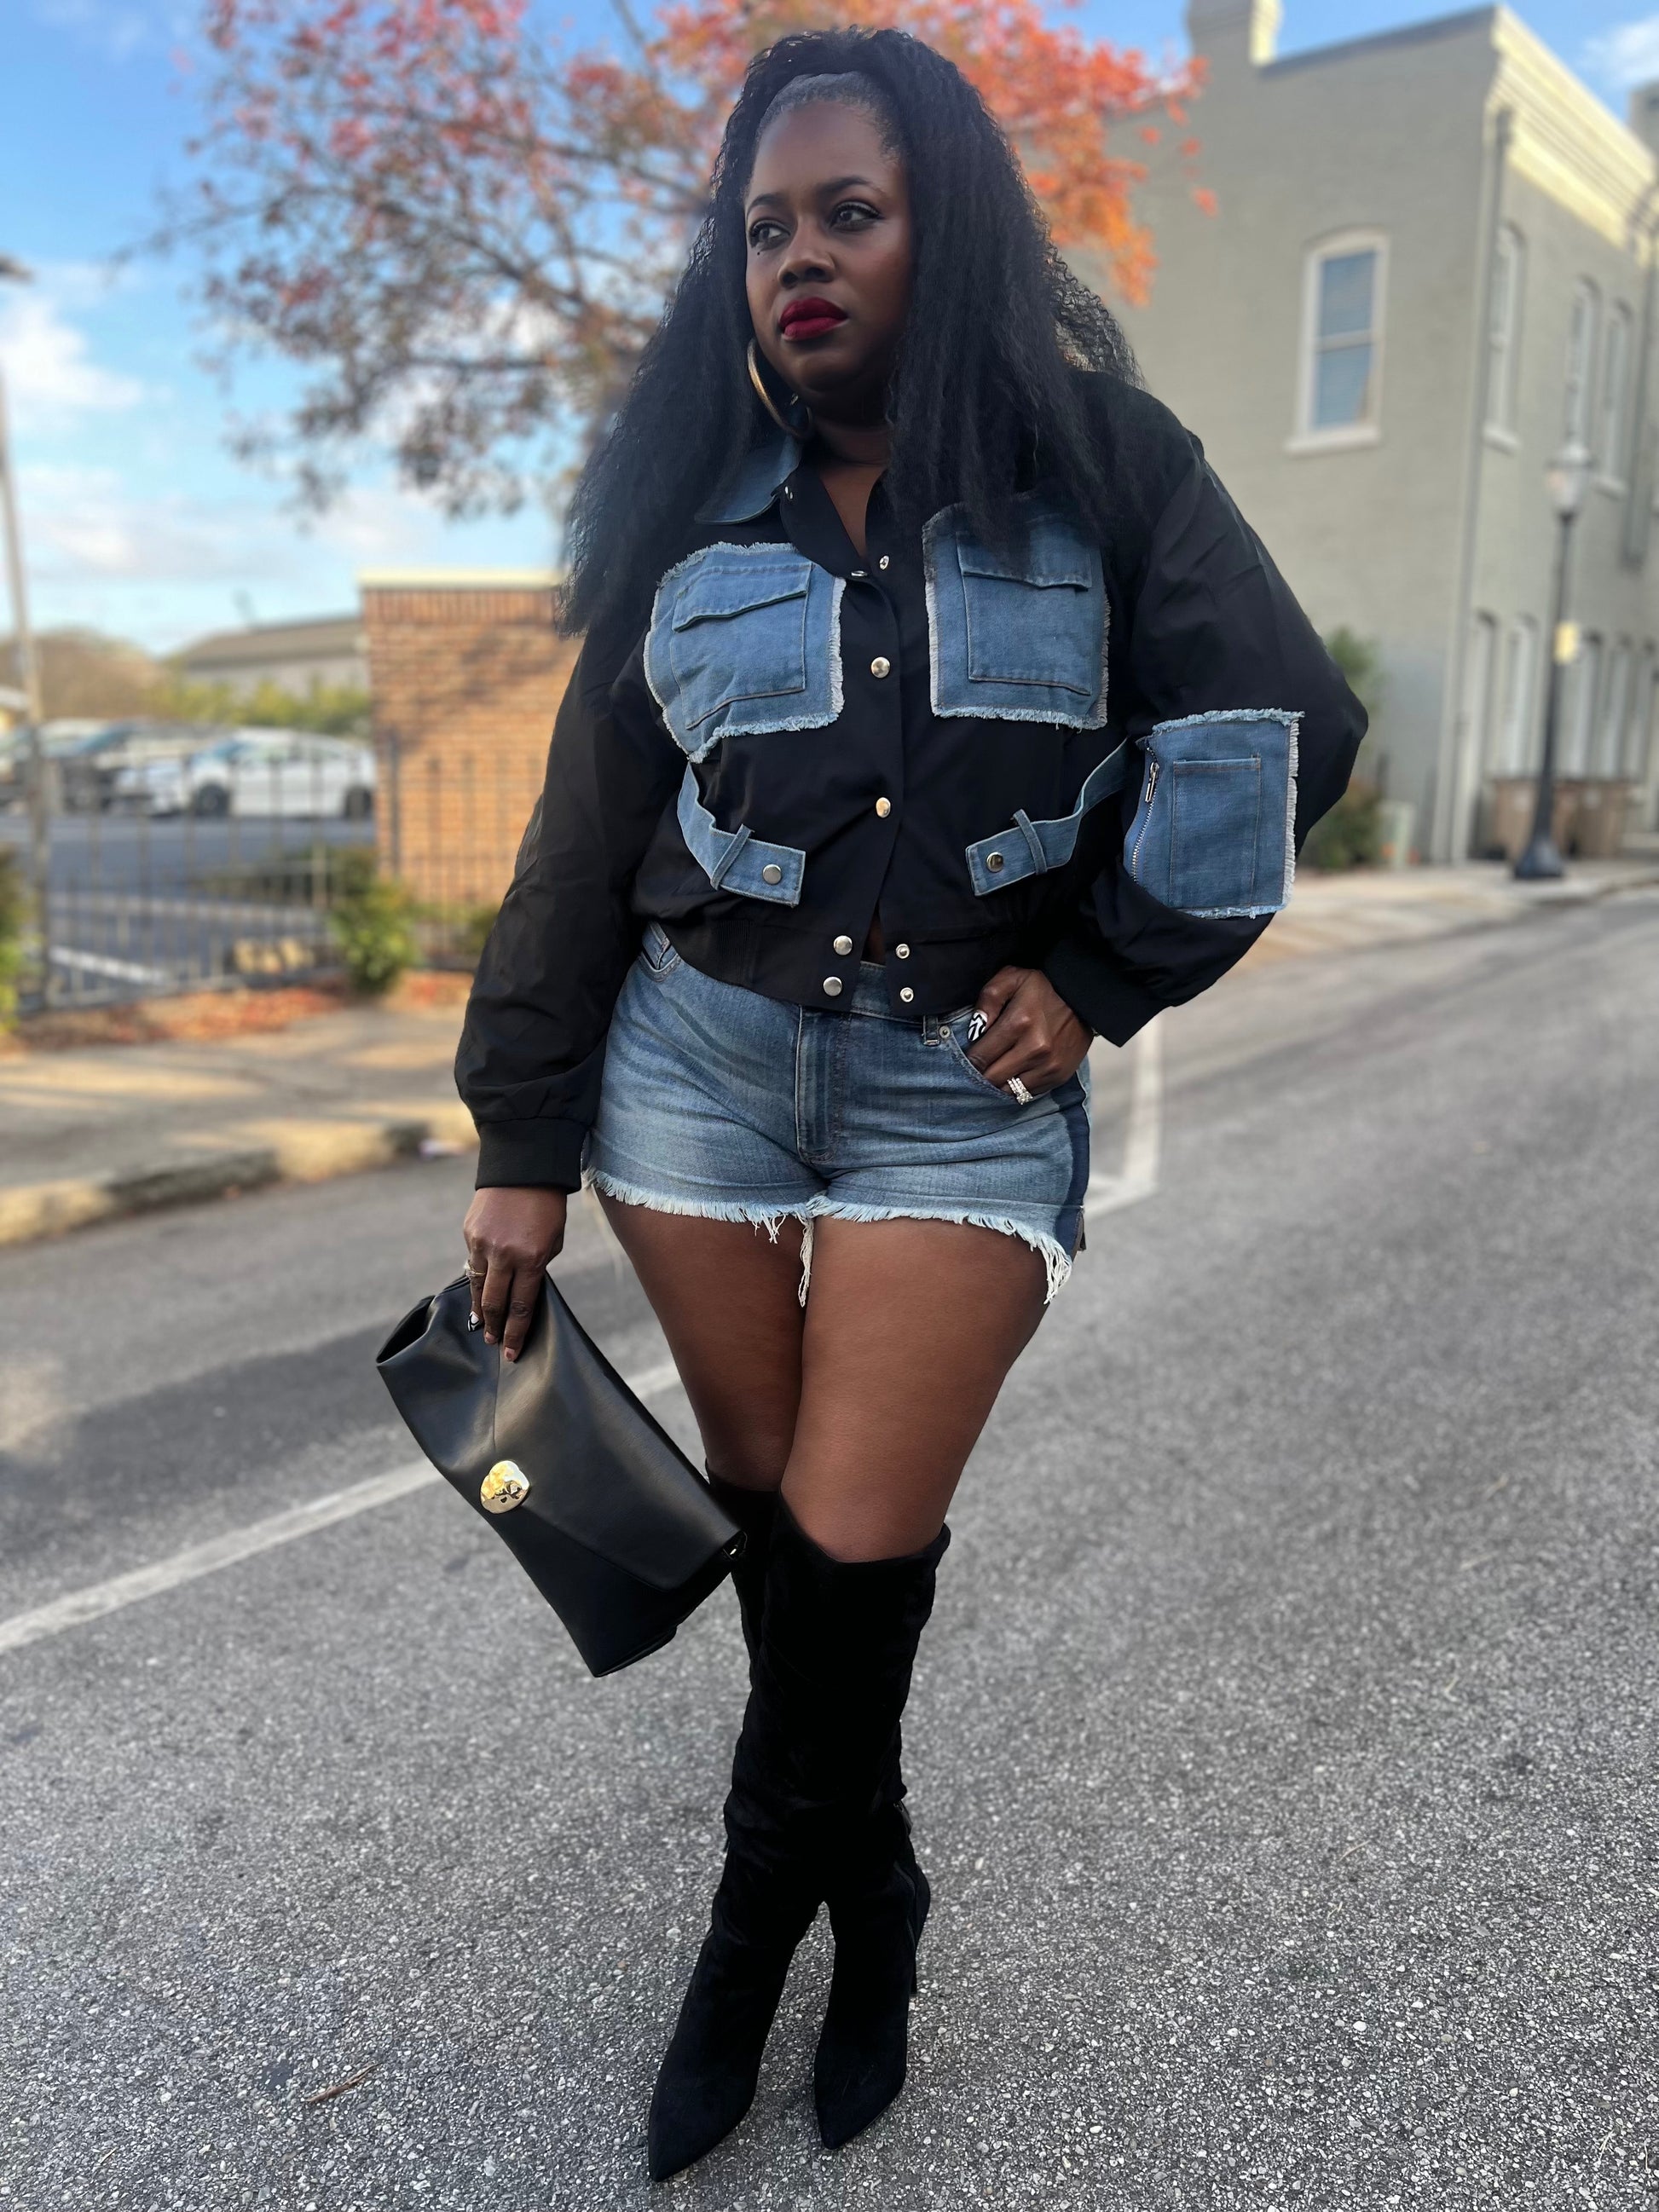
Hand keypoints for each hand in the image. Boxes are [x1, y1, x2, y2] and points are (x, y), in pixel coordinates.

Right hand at [462, 1186, 567, 1361]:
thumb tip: (524, 1289)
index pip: (521, 1306)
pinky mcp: (469, 1233)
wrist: (523, 1167)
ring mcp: (483, 1243)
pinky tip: (480, 1289)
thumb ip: (538, 1266)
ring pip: (478, 1286)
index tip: (511, 1352)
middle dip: (495, 1327)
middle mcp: (504, 1254)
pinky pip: (472, 1263)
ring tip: (483, 1324)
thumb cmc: (547, 1205)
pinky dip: (477, 1278)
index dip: (516, 1333)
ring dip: (480, 1308)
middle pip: (495, 1303)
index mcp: (531, 1258)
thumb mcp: (553, 1239)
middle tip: (494, 1343)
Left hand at [966, 966, 1092, 1096]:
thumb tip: (974, 1030)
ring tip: (1000, 1066)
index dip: (970, 1059)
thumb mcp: (1011, 978)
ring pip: (1009, 1090)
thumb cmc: (1042, 987)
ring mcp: (1049, 1066)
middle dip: (982, 1072)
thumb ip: (988, 1000)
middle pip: (992, 1078)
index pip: (980, 1057)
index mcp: (1019, 1023)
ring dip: (1000, 1081)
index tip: (972, 1054)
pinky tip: (1018, 1070)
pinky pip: (1028, 1093)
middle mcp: (1035, 1049)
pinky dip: (1019, 1085)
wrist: (1084, 997)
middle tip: (984, 1062)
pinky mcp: (1059, 1075)